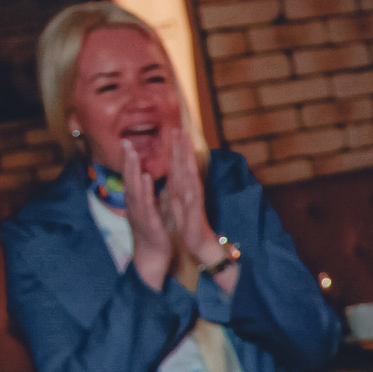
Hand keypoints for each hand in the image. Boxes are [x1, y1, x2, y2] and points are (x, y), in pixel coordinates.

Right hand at [118, 137, 173, 289]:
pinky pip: (146, 203)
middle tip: (125, 142)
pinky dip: (145, 189)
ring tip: (133, 154)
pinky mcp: (149, 221)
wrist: (152, 257)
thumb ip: (146, 196)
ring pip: (134, 188)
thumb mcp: (148, 210)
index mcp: (135, 202)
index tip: (126, 143)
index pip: (130, 178)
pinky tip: (146, 177)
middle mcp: (133, 205)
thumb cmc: (151, 232)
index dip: (128, 161)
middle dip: (127, 160)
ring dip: (133, 170)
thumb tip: (145, 181)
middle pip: (128, 179)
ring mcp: (139, 213)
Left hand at [158, 119, 220, 267]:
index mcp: (183, 187)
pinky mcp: (195, 212)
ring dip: (188, 161)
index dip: (177, 147)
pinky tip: (189, 178)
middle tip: (180, 128)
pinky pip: (193, 198)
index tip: (174, 129)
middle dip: (183, 147)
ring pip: (191, 176)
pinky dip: (190, 188)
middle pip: (187, 165)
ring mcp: (194, 200)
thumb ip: (176, 185)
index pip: (180, 164)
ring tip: (186, 146)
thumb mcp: (178, 200)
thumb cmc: (189, 222)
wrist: (200, 242)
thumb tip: (172, 172)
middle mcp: (191, 190)